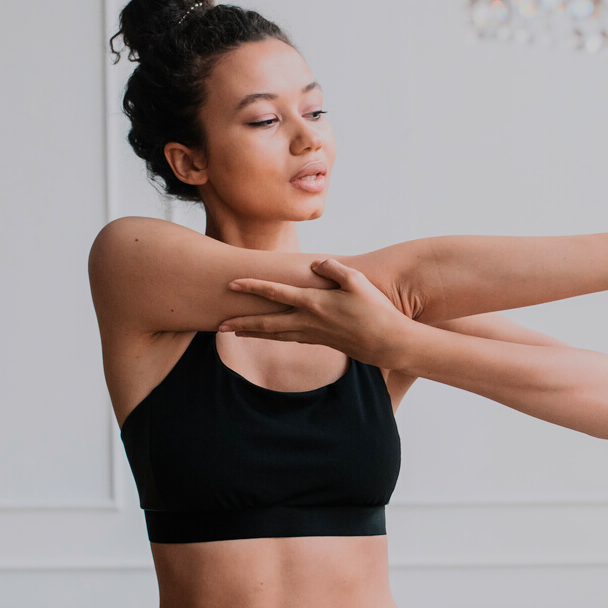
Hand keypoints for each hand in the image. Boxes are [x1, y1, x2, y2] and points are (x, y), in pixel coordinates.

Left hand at [217, 258, 415, 367]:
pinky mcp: (322, 342)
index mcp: (315, 304)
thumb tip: (314, 264)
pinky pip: (291, 338)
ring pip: (277, 334)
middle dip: (242, 322)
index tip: (232, 284)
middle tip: (219, 324)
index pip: (276, 293)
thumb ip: (333, 269)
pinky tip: (269, 336)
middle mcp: (309, 322)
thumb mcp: (357, 282)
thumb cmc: (376, 310)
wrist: (389, 343)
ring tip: (235, 332)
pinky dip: (275, 337)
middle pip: (268, 323)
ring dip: (255, 333)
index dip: (253, 287)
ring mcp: (315, 334)